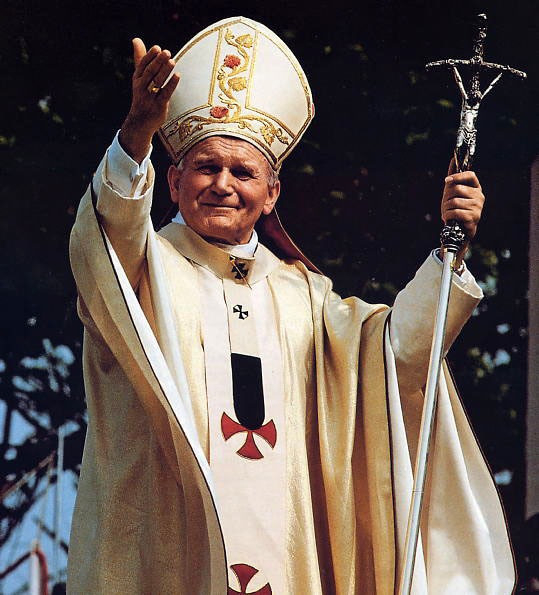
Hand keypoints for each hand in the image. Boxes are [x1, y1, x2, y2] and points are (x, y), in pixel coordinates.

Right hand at [119, 38, 179, 162]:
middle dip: (158, 62)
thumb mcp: (139, 78)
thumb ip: (140, 59)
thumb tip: (136, 39)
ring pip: (157, 82)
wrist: (140, 123)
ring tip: (172, 60)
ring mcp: (150, 98)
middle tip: (166, 52)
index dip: (150, 57)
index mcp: (137, 79)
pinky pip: (165, 94)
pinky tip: (177, 75)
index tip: (157, 48)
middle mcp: (141, 88)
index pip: (142, 65)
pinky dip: (172, 84)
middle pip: (150, 73)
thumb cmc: (142, 96)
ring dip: (165, 71)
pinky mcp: (159, 107)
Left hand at [441, 159, 484, 265]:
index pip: (470, 175)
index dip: (458, 176)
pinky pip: (455, 212)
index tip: (446, 181)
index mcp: (475, 188)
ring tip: (448, 213)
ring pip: (454, 201)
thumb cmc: (456, 209)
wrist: (458, 230)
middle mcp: (479, 196)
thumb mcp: (453, 193)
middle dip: (446, 197)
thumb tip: (453, 159)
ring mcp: (478, 206)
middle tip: (446, 204)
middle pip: (457, 188)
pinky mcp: (473, 217)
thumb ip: (453, 178)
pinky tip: (449, 218)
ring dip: (446, 208)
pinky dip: (447, 215)